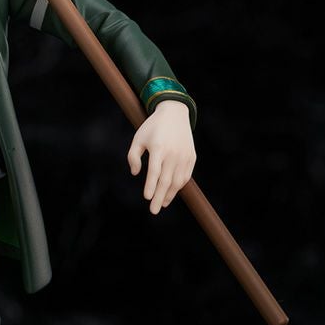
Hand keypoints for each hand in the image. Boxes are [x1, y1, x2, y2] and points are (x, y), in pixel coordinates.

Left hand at [127, 100, 195, 214]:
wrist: (175, 113)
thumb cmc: (152, 127)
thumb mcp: (138, 138)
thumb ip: (133, 156)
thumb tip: (136, 173)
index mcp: (158, 148)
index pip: (154, 171)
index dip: (151, 185)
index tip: (146, 197)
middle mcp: (173, 153)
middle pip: (166, 180)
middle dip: (159, 197)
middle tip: (153, 210)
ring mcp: (184, 156)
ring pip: (177, 180)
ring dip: (169, 194)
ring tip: (161, 204)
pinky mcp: (191, 157)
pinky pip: (186, 176)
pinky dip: (179, 186)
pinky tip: (171, 192)